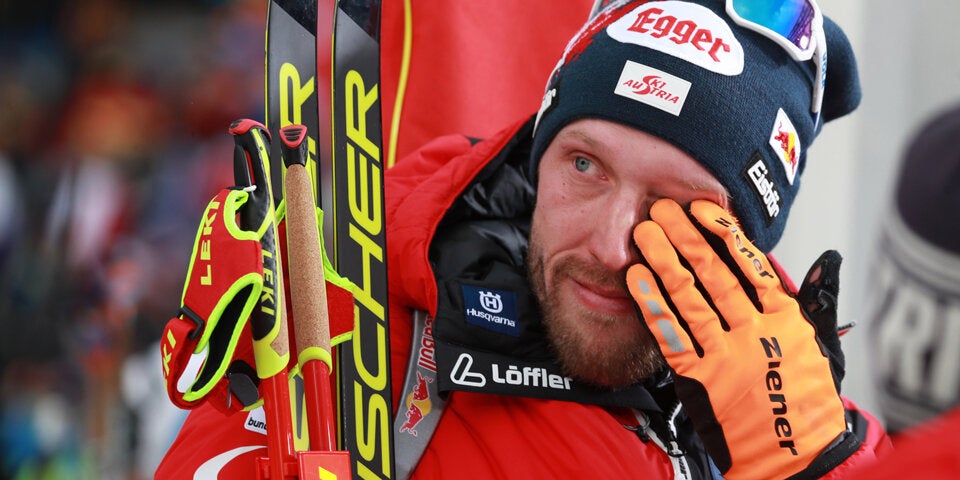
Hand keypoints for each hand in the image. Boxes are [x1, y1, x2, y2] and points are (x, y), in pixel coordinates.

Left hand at [626, 199, 852, 478]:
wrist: (795, 455)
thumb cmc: (810, 398)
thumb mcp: (824, 344)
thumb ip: (820, 297)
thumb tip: (827, 258)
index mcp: (786, 319)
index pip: (751, 265)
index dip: (723, 233)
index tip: (700, 208)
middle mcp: (755, 333)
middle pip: (713, 275)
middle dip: (685, 238)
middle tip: (661, 211)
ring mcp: (726, 357)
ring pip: (688, 299)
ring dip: (663, 262)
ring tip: (644, 234)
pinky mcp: (701, 379)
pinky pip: (671, 335)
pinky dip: (652, 305)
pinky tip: (637, 280)